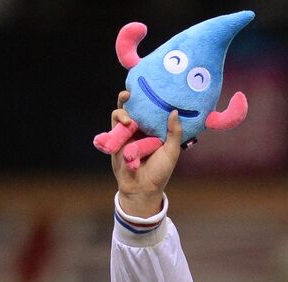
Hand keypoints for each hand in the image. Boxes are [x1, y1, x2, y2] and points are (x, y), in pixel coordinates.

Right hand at [110, 90, 181, 216]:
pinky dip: (116, 122)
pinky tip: (123, 123)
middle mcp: (140, 128)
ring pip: (121, 114)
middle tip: (130, 93)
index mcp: (153, 128)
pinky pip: (112, 126)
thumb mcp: (171, 151)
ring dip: (123, 112)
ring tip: (129, 121)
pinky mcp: (115, 140)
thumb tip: (174, 111)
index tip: (151, 87)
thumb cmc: (159, 171)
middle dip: (130, 97)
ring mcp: (126, 133)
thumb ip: (174, 133)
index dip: (149, 97)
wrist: (142, 188)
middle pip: (132, 107)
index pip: (150, 108)